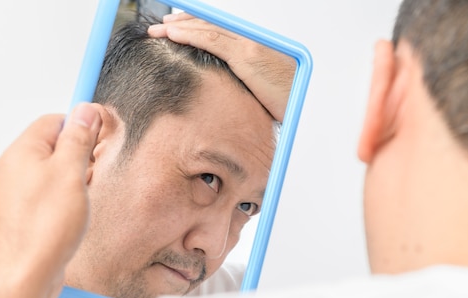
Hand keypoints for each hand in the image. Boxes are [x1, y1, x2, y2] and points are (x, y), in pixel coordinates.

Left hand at [0, 103, 99, 297]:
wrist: (22, 278)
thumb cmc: (43, 230)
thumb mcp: (71, 174)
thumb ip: (78, 139)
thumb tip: (84, 111)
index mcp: (19, 153)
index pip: (51, 122)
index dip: (78, 127)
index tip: (96, 137)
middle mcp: (7, 172)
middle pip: (47, 149)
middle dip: (74, 159)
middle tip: (89, 176)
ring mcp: (7, 198)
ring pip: (44, 177)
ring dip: (66, 184)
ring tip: (78, 204)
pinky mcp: (13, 220)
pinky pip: (38, 201)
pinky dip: (56, 205)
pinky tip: (67, 221)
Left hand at [148, 13, 295, 121]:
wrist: (308, 104)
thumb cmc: (288, 101)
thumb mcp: (260, 91)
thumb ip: (241, 85)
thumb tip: (224, 92)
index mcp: (252, 48)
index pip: (217, 31)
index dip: (195, 27)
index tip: (176, 28)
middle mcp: (249, 41)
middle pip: (210, 25)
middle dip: (183, 23)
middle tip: (161, 25)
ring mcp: (248, 46)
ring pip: (207, 29)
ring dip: (179, 28)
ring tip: (158, 30)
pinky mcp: (247, 56)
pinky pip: (212, 40)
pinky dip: (189, 35)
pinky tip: (172, 34)